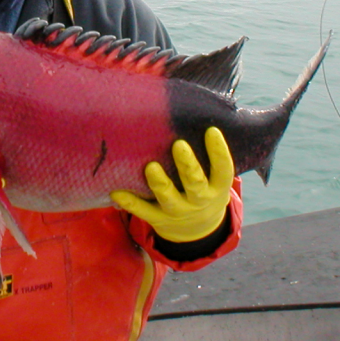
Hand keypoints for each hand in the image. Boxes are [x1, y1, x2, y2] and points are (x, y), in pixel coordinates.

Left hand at [110, 127, 233, 242]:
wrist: (197, 230)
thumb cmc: (204, 188)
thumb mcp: (214, 178)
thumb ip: (209, 155)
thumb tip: (199, 110)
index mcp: (217, 187)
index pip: (223, 169)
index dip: (219, 151)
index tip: (211, 130)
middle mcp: (199, 200)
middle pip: (195, 183)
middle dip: (187, 165)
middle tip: (179, 145)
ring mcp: (178, 211)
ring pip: (169, 198)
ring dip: (160, 183)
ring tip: (151, 167)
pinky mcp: (158, 219)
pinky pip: (143, 211)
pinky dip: (129, 202)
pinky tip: (116, 191)